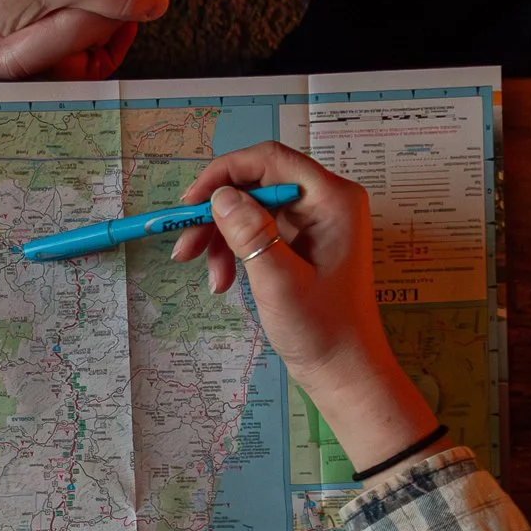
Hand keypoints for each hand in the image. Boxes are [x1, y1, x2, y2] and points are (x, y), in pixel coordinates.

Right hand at [172, 142, 439, 473]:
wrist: (345, 371)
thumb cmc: (322, 329)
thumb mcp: (278, 281)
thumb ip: (249, 233)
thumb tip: (219, 196)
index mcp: (332, 200)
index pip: (270, 160)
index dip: (224, 174)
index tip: (190, 203)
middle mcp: (326, 202)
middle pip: (257, 185)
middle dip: (217, 215)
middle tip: (184, 247)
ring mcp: (315, 223)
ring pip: (252, 210)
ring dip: (221, 239)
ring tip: (210, 278)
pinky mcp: (303, 244)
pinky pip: (259, 233)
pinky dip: (236, 253)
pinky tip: (223, 282)